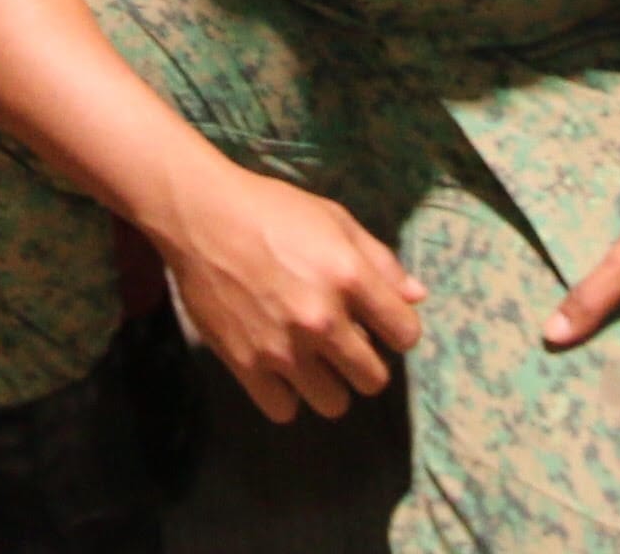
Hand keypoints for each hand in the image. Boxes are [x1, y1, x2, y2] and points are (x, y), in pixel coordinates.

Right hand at [151, 157, 421, 421]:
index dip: (396, 329)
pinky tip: (278, 369)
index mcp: (349, 277)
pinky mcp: (246, 364)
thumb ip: (380, 260)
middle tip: (343, 343)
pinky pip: (284, 410)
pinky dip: (285, 395)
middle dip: (365, 363)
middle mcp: (322, 319)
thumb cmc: (272, 210)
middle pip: (373, 380)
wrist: (201, 215)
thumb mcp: (334, 219)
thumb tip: (418, 297)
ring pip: (334, 404)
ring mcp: (283, 347)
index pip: (406, 334)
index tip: (378, 322)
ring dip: (328, 384)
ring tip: (311, 359)